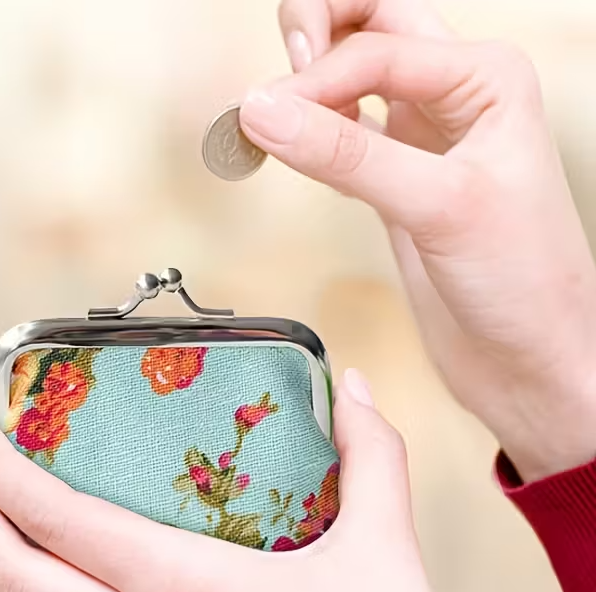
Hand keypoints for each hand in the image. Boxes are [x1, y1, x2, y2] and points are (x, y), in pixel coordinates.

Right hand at [241, 0, 595, 482]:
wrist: (527, 357)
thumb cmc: (523, 282)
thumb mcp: (438, 205)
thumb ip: (347, 154)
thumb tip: (265, 111)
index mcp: (486, 79)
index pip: (376, 48)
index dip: (315, 80)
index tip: (265, 118)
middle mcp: (455, 98)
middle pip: (369, 26)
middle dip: (315, 33)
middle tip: (275, 89)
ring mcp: (422, 141)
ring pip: (354, 76)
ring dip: (308, 83)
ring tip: (273, 119)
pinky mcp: (397, 183)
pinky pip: (345, 135)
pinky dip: (311, 134)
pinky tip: (296, 150)